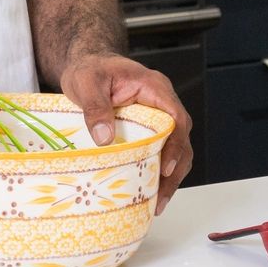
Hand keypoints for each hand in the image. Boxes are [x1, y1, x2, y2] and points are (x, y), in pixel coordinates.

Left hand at [58, 54, 192, 210]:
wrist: (86, 64)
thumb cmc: (90, 68)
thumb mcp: (87, 83)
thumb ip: (95, 107)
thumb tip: (104, 137)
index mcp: (154, 88)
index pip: (176, 118)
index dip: (176, 145)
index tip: (166, 168)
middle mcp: (161, 103)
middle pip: (181, 139)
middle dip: (176, 170)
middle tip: (162, 197)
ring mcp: (156, 116)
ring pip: (174, 148)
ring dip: (170, 176)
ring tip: (158, 202)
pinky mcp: (148, 128)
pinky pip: (159, 149)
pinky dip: (156, 170)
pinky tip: (149, 190)